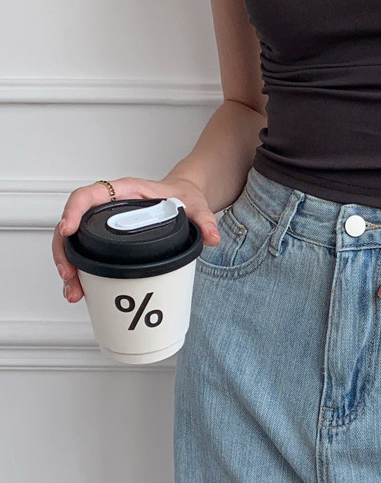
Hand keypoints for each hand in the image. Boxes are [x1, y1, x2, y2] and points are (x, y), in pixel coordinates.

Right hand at [52, 175, 220, 303]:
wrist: (186, 198)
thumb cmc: (183, 196)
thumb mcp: (196, 205)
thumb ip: (204, 220)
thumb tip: (212, 237)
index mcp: (124, 191)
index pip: (89, 195)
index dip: (73, 210)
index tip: (68, 229)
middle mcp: (108, 205)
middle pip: (73, 222)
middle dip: (65, 250)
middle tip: (69, 275)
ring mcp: (105, 223)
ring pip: (75, 241)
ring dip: (69, 265)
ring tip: (74, 291)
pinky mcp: (107, 239)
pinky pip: (86, 251)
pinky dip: (80, 271)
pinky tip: (81, 290)